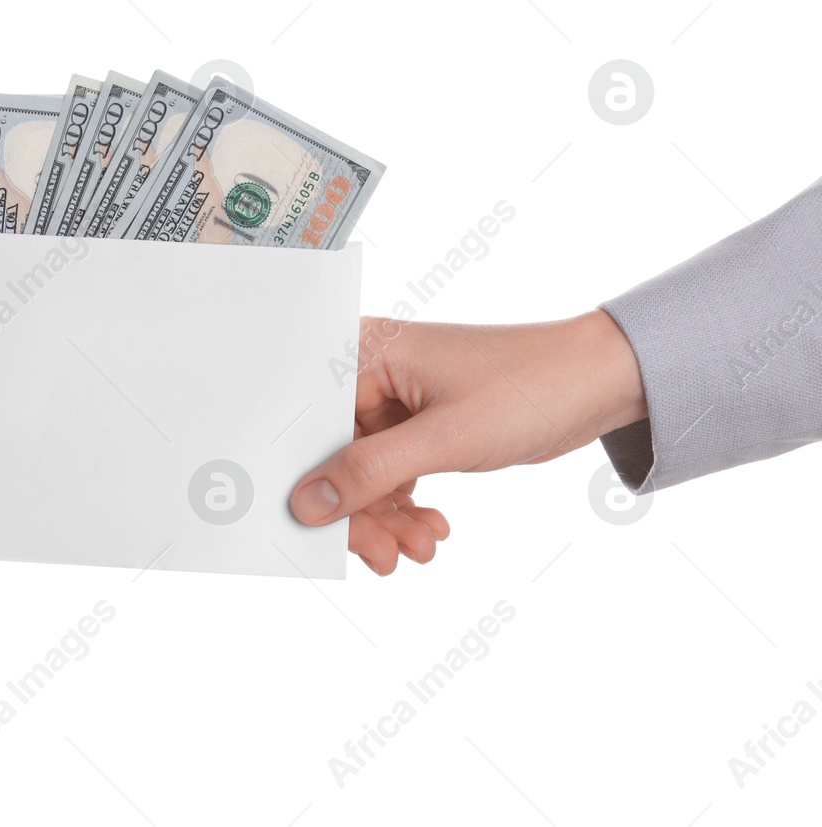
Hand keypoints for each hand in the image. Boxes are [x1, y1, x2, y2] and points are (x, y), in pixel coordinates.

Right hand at [290, 312, 647, 574]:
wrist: (598, 382)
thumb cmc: (529, 385)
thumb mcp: (443, 437)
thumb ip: (369, 471)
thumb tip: (307, 503)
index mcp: (363, 350)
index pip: (311, 424)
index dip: (310, 479)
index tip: (320, 531)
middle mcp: (368, 370)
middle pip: (335, 455)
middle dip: (360, 512)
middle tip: (384, 555)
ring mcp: (392, 399)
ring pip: (362, 474)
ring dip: (386, 518)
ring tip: (419, 546)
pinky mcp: (415, 424)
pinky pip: (389, 475)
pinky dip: (405, 508)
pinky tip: (430, 527)